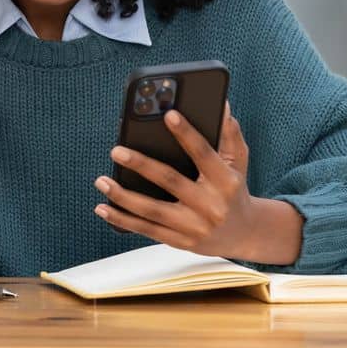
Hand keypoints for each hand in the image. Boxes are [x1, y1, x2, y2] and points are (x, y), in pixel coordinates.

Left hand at [93, 103, 304, 265]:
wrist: (245, 235)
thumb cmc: (234, 191)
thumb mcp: (238, 164)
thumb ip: (229, 136)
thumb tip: (223, 106)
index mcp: (225, 182)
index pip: (204, 154)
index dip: (187, 134)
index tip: (168, 115)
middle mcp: (211, 206)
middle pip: (171, 181)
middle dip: (141, 165)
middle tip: (116, 151)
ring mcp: (195, 227)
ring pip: (153, 211)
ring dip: (123, 196)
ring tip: (101, 180)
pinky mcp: (181, 241)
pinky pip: (148, 230)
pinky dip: (123, 220)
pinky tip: (103, 208)